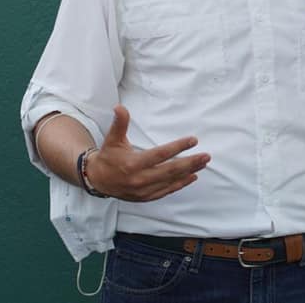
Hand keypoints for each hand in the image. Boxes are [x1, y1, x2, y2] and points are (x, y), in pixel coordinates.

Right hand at [87, 105, 210, 201]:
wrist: (98, 180)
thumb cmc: (108, 157)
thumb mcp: (112, 139)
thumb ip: (119, 123)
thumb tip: (120, 107)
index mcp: (133, 164)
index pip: (161, 154)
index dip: (178, 147)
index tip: (193, 140)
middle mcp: (140, 179)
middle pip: (171, 170)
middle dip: (190, 162)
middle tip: (206, 156)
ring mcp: (144, 190)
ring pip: (171, 181)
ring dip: (189, 172)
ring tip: (203, 164)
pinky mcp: (146, 197)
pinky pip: (167, 191)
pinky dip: (180, 184)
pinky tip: (191, 177)